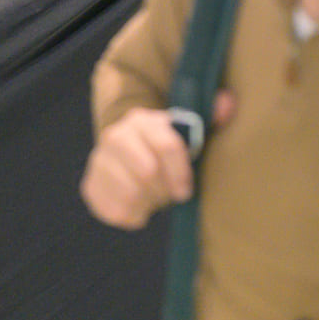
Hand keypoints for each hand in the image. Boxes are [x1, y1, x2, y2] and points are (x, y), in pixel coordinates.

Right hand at [79, 92, 235, 229]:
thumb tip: (227, 103)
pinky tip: (138, 206)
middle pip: (146, 172)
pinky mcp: (91, 185)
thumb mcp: (189, 132)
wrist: (128, 156)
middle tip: (168, 194)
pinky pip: (116, 211)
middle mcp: (115, 136)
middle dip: (163, 189)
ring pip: (130, 194)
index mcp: (142, 120)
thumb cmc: (167, 148)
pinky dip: (133, 216)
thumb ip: (210, 117)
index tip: (185, 190)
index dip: (180, 172)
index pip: (166, 146)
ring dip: (148, 203)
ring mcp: (99, 160)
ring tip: (153, 197)